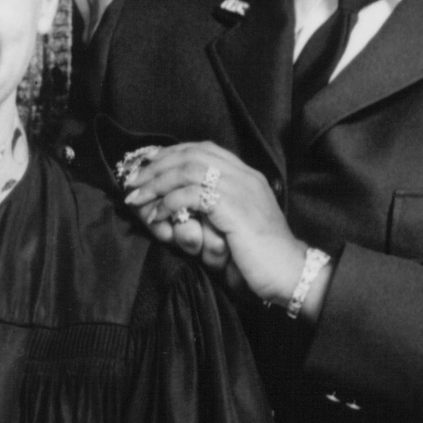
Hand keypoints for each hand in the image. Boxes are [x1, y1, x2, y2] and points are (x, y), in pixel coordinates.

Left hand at [121, 141, 323, 313]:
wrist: (290, 272)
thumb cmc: (260, 256)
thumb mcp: (236, 224)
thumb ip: (215, 208)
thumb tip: (180, 204)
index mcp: (246, 175)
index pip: (203, 149)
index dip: (171, 154)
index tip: (147, 167)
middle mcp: (243, 175)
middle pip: (191, 154)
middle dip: (156, 167)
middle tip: (133, 182)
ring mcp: (239, 189)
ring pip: (187, 170)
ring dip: (156, 184)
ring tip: (136, 199)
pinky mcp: (232, 207)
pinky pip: (191, 195)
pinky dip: (168, 204)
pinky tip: (157, 217)